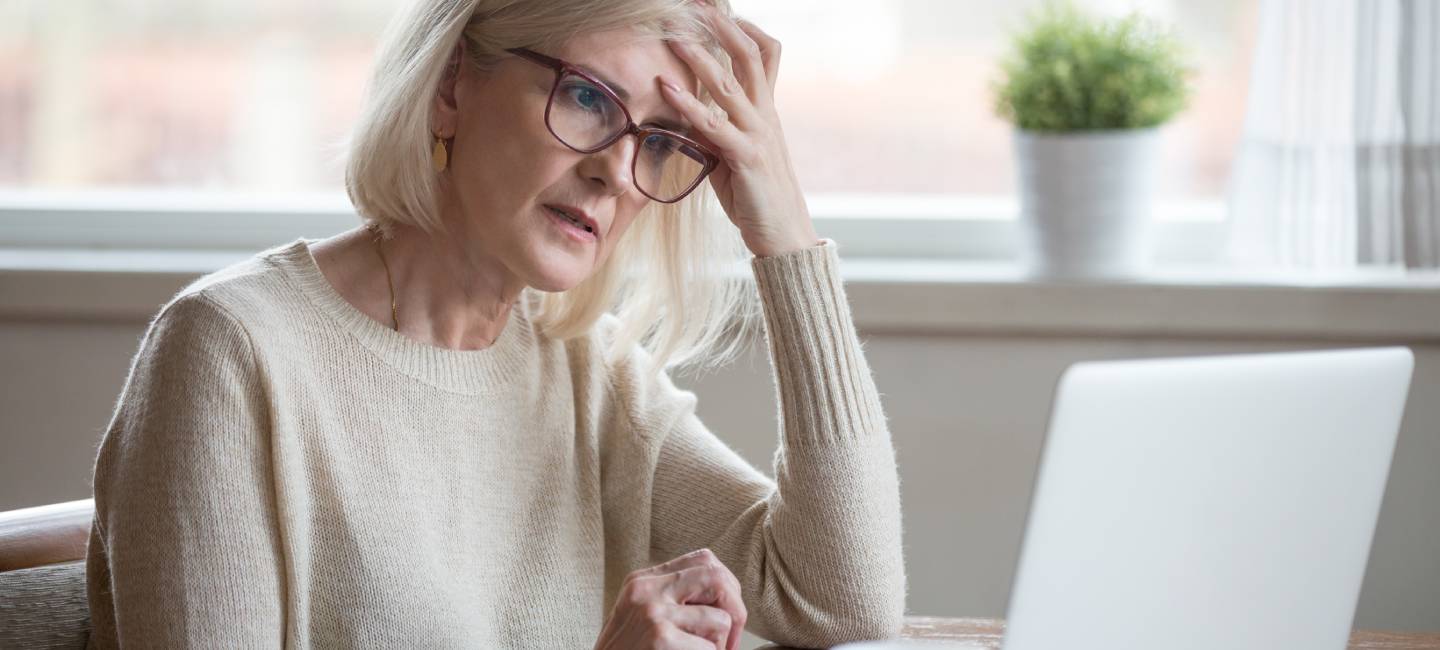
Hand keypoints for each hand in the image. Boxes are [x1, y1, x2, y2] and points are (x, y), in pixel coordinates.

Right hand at [594, 548, 747, 649]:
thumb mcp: (640, 615)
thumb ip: (673, 598)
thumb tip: (725, 598)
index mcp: (642, 580)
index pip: (704, 560)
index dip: (727, 586)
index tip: (727, 614)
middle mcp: (646, 590)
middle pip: (717, 577)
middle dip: (737, 610)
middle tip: (731, 641)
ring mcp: (652, 612)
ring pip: (721, 620)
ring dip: (719, 648)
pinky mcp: (659, 638)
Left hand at [659, 6, 818, 257]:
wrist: (783, 236)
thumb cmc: (756, 197)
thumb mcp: (732, 155)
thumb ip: (715, 131)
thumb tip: (686, 113)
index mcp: (767, 111)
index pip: (765, 55)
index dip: (744, 28)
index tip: (719, 9)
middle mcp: (767, 116)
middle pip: (749, 56)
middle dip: (722, 26)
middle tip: (697, 3)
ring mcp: (759, 134)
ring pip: (729, 84)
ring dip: (699, 56)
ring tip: (673, 36)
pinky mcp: (747, 158)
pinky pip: (715, 125)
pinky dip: (688, 104)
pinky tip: (666, 88)